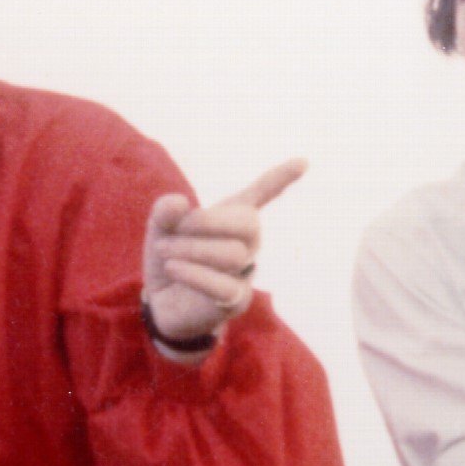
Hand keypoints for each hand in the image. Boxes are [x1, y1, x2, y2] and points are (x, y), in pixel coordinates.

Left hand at [141, 157, 306, 351]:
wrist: (162, 304)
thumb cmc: (170, 258)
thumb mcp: (160, 230)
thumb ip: (165, 212)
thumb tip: (179, 203)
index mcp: (231, 219)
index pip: (261, 195)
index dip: (281, 178)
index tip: (303, 161)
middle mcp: (246, 244)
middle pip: (249, 224)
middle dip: (210, 221)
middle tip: (176, 227)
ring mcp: (244, 273)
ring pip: (233, 255)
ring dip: (192, 249)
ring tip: (164, 251)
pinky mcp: (235, 300)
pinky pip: (224, 285)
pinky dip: (193, 274)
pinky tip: (172, 269)